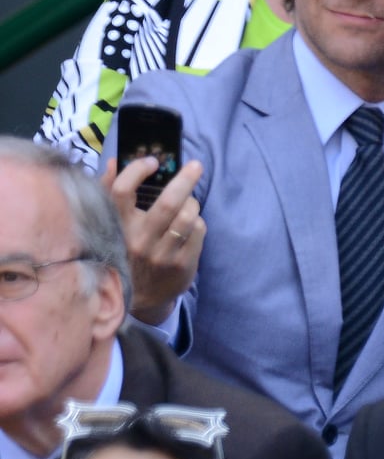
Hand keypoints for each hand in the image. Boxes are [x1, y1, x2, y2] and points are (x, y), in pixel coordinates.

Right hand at [104, 157, 205, 324]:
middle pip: (167, 203)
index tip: (153, 162)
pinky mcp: (181, 264)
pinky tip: (189, 227)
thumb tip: (115, 160)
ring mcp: (161, 255)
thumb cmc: (127, 250)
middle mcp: (138, 241)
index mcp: (117, 227)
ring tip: (188, 204)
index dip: (137, 171)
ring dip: (193, 203)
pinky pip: (199, 230)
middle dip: (185, 179)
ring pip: (188, 216)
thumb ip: (110, 192)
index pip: (121, 192)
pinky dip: (197, 222)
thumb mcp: (114, 225)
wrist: (140, 298)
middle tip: (196, 166)